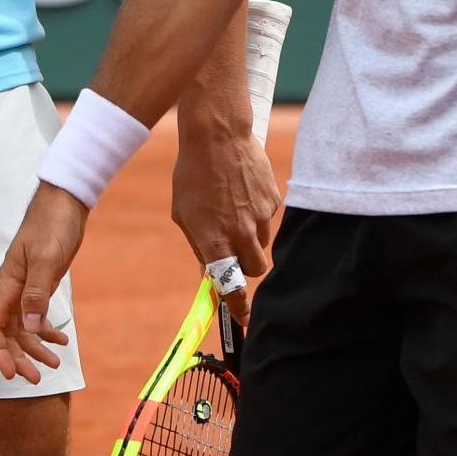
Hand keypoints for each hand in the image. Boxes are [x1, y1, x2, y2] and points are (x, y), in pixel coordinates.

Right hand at [0, 185, 85, 382]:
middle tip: (36, 379)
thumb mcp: (46, 258)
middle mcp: (12, 290)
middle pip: (6, 334)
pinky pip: (37, 316)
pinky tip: (62, 340)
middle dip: (18, 358)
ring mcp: (25, 289)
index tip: (10, 373)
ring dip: (35, 348)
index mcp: (7, 284)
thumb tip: (31, 328)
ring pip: (23, 329)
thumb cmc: (51, 225)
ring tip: (55, 363)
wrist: (65, 204)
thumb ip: (37, 292)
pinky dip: (47, 331)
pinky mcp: (40, 285)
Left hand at [170, 106, 281, 329]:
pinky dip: (257, 213)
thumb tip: (207, 272)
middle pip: (255, 270)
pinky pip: (268, 218)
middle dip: (246, 267)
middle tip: (234, 252)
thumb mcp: (183, 214)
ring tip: (232, 209)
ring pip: (263, 244)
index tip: (243, 320)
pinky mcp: (273, 201)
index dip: (238, 307)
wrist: (217, 135)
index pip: (231, 286)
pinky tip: (242, 191)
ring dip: (250, 237)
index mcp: (214, 240)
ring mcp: (260, 217)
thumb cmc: (193, 174)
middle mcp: (240, 233)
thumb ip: (198, 246)